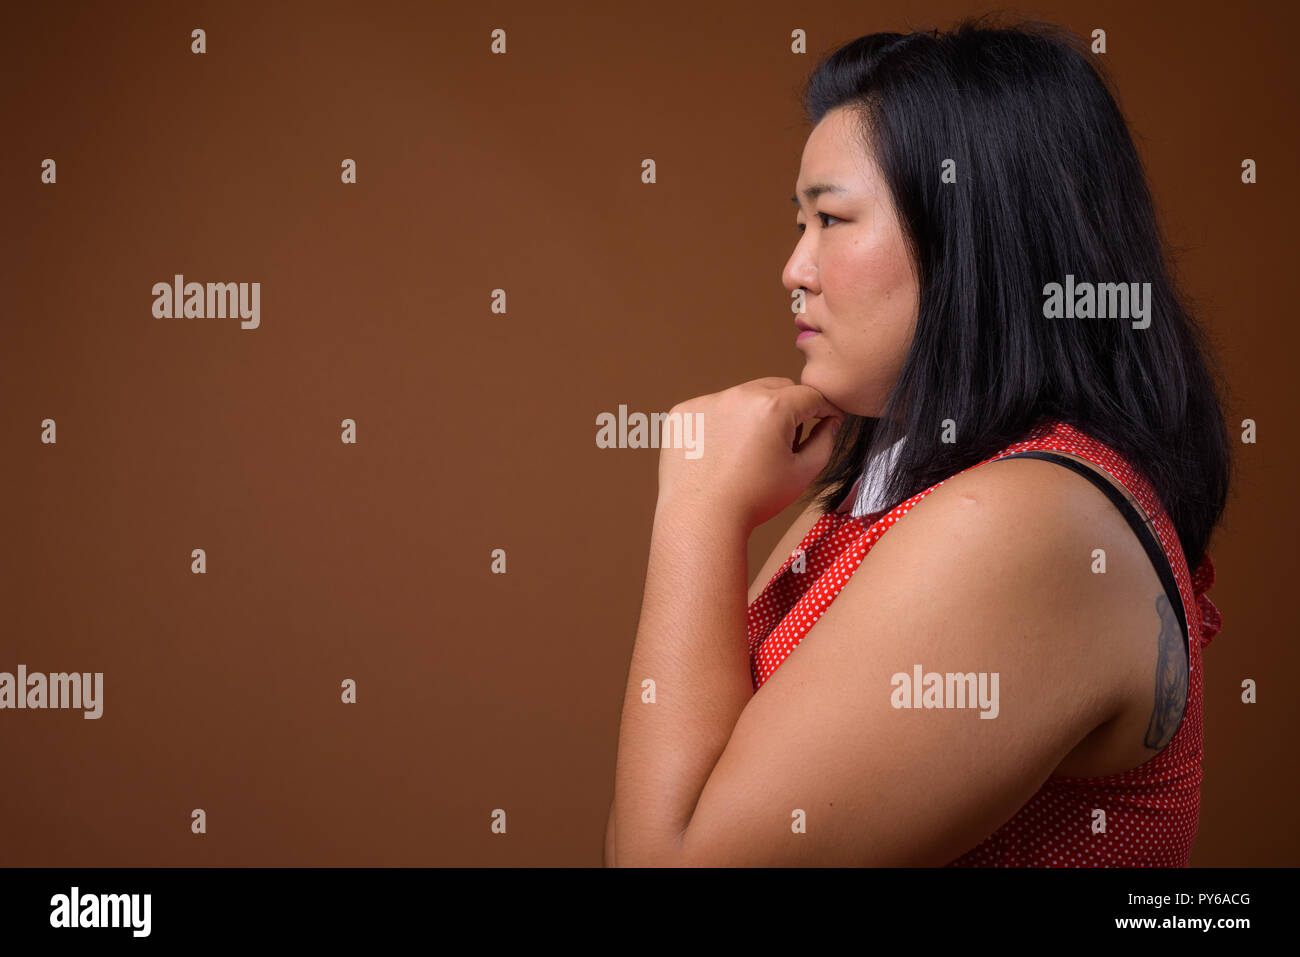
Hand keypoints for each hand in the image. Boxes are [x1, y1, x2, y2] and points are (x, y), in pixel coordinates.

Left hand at [656, 377, 844, 533]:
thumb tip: (830, 421)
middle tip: (786, 442)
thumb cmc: (753, 501)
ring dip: (753, 415)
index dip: (823, 408)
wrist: (701, 520)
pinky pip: (712, 409)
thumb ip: (825, 441)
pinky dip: (720, 424)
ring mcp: (707, 401)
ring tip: (747, 454)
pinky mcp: (684, 413)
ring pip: (743, 398)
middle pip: (777, 388)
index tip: (826, 419)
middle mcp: (738, 396)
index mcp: (772, 407)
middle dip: (789, 408)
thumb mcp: (802, 473)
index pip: (809, 395)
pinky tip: (720, 454)